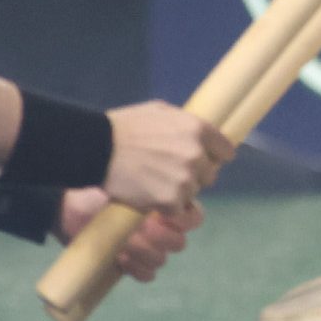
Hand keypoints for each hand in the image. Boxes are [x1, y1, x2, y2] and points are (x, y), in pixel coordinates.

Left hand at [59, 191, 205, 281]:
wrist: (66, 205)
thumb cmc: (97, 186)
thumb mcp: (124, 179)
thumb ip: (148, 185)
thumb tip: (166, 194)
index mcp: (167, 206)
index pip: (194, 218)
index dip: (184, 221)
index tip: (162, 215)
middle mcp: (161, 228)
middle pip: (178, 243)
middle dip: (159, 238)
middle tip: (139, 229)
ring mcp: (146, 248)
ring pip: (161, 259)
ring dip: (143, 253)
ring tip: (123, 244)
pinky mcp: (131, 264)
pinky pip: (148, 275)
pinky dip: (137, 269)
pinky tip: (120, 259)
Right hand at [100, 101, 237, 214]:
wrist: (95, 149)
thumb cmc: (124, 126)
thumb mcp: (158, 111)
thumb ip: (184, 122)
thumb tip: (201, 133)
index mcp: (197, 129)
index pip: (225, 150)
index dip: (214, 156)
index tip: (206, 160)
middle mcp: (197, 155)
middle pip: (209, 174)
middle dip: (193, 174)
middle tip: (168, 171)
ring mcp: (185, 179)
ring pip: (193, 192)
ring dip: (178, 191)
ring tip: (154, 182)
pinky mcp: (170, 201)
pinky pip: (177, 209)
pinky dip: (166, 207)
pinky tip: (149, 196)